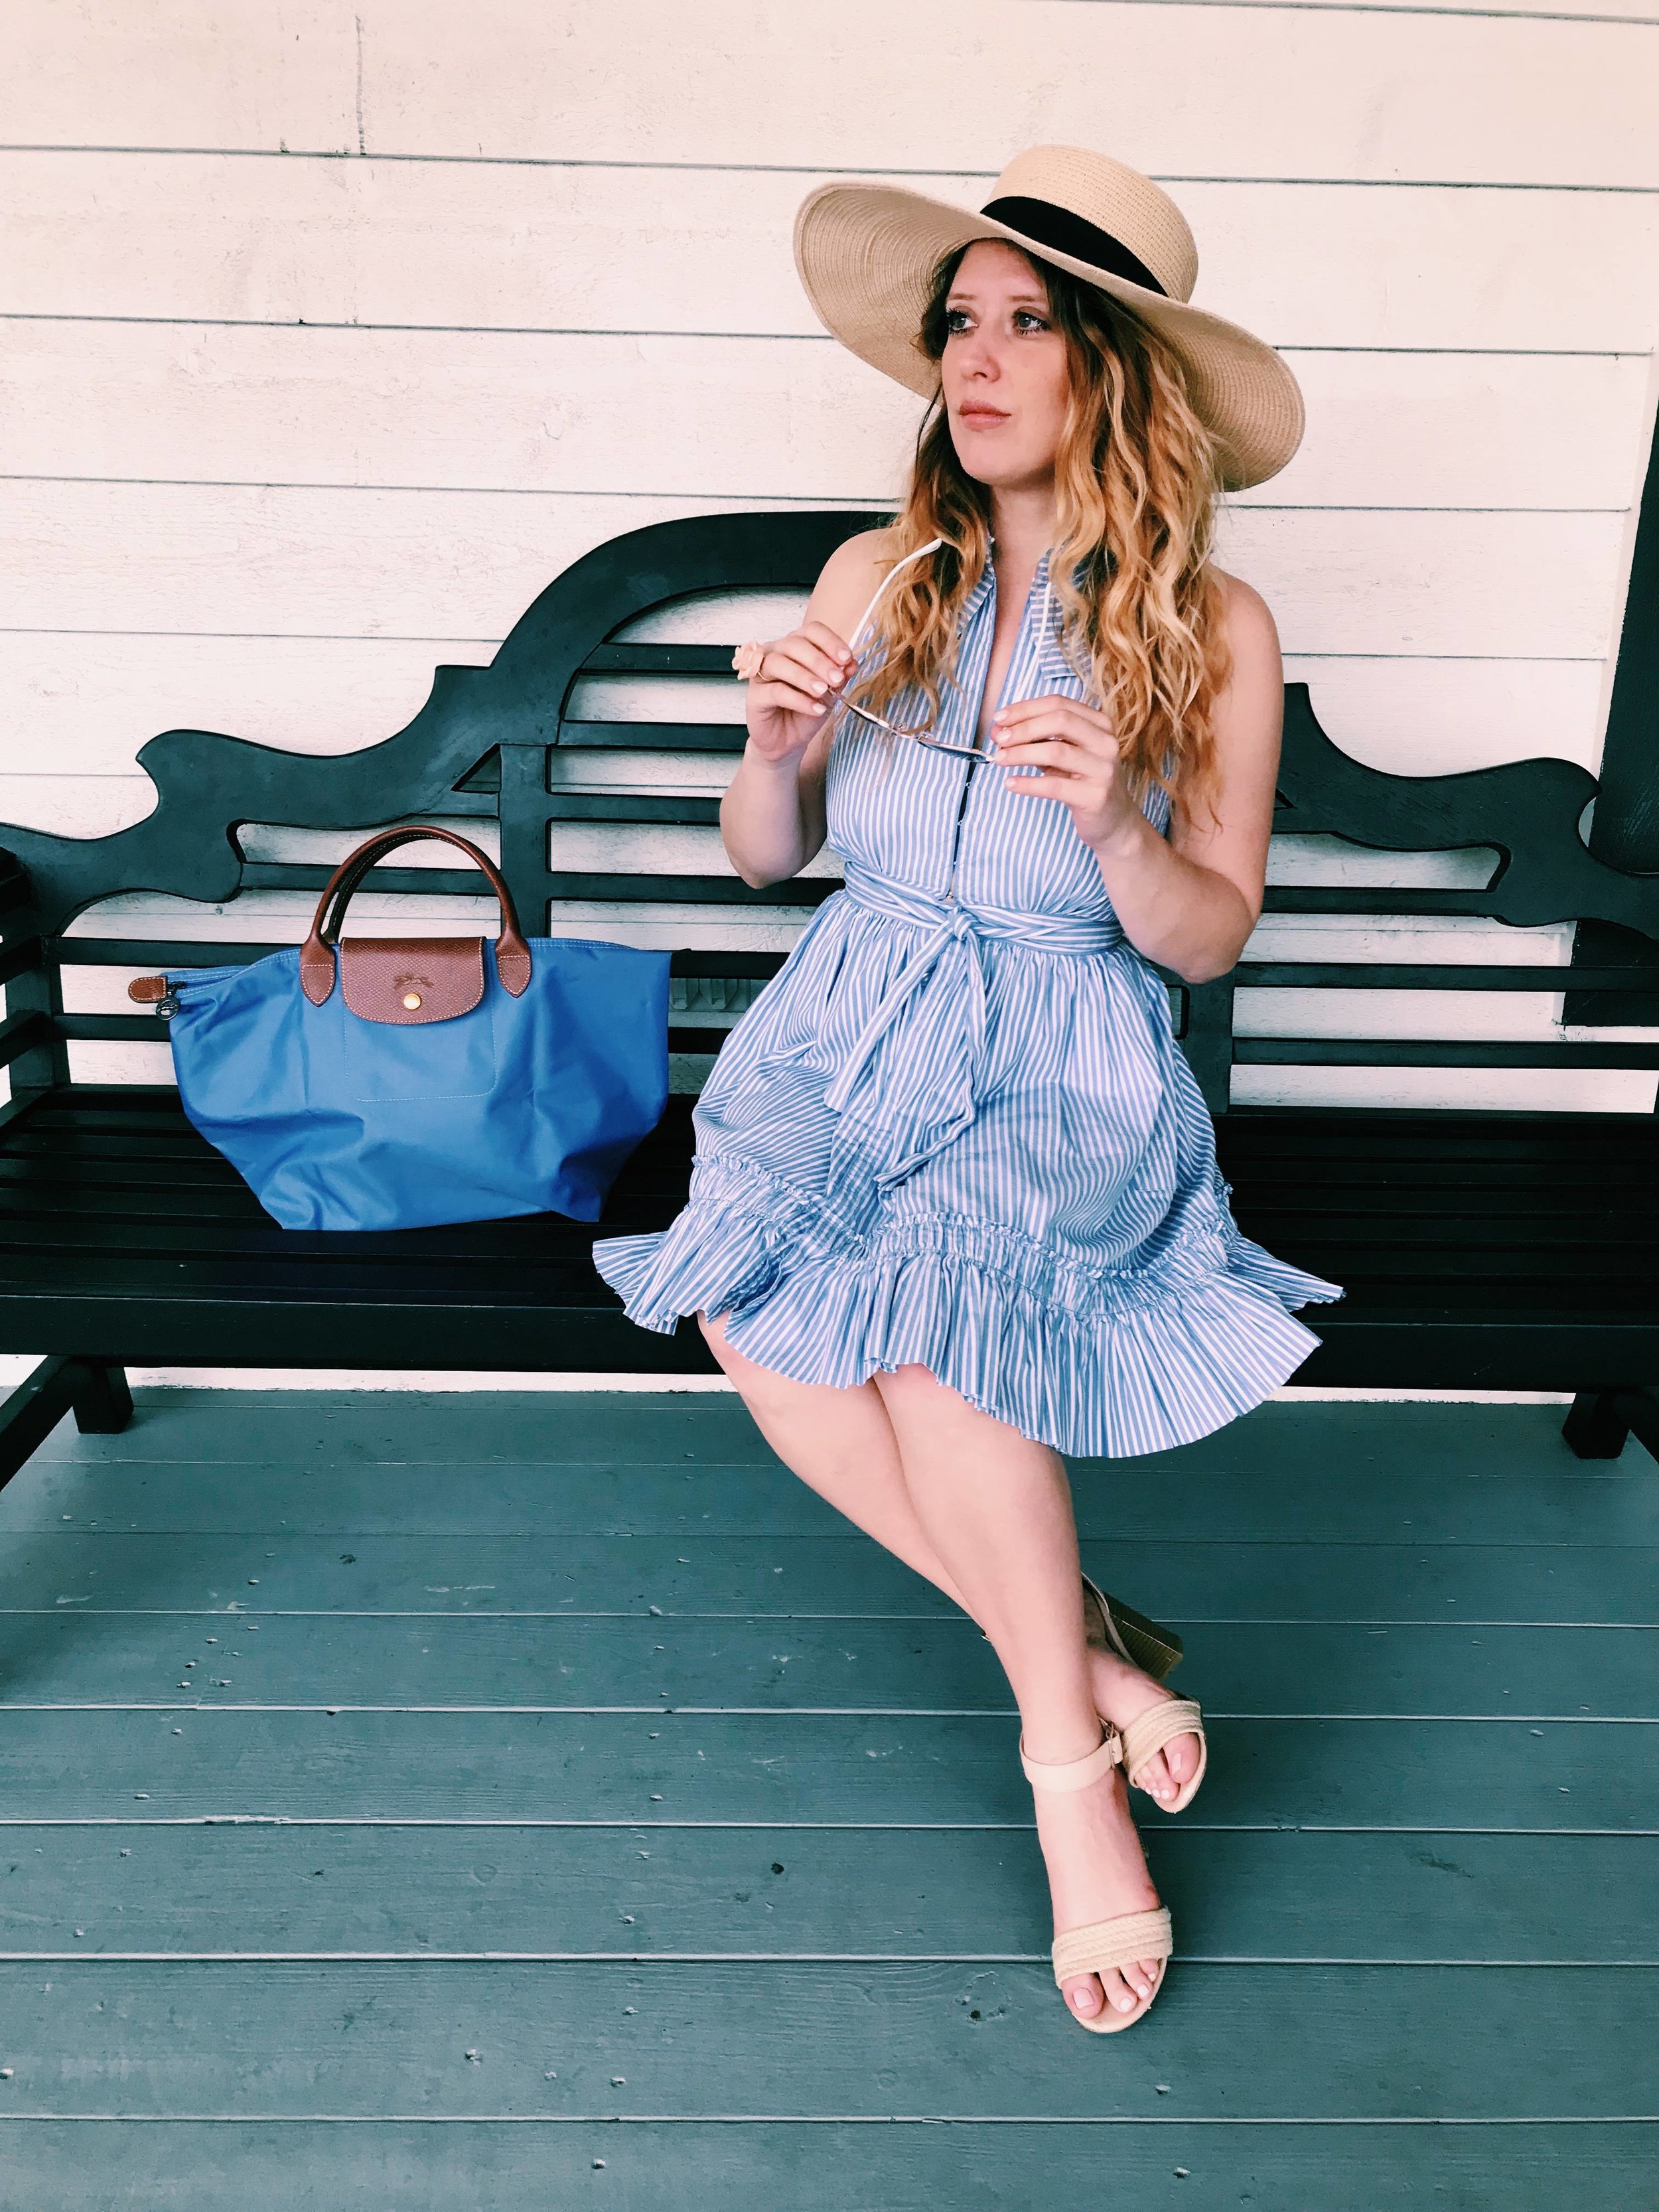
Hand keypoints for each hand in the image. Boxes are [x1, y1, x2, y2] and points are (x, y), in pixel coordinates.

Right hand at [742, 621, 856, 766]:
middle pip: (794, 644)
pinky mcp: (754, 695)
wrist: (789, 742)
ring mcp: (761, 673)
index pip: (811, 631)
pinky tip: (815, 709)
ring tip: (823, 692)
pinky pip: (775, 691)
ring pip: (780, 663)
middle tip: (837, 679)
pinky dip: (798, 699)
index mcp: (796, 646)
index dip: (829, 642)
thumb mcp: (830, 693)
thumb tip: (852, 663)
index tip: (846, 659)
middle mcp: (776, 653)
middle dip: (819, 661)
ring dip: (805, 677)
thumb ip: (839, 677)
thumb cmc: (806, 712)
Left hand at [989, 693, 1143, 853]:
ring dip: (1022, 753)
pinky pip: (1055, 786)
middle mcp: (1105, 741)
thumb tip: (998, 730)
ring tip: (999, 759)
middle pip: (1059, 720)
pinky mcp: (1095, 796)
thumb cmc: (1082, 782)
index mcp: (1098, 723)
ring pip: (1057, 750)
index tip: (999, 718)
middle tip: (999, 739)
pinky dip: (1028, 784)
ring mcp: (1103, 769)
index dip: (1025, 708)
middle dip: (1023, 727)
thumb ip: (1035, 739)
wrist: (1112, 820)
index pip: (1058, 703)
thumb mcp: (1061, 754)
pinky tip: (1010, 783)